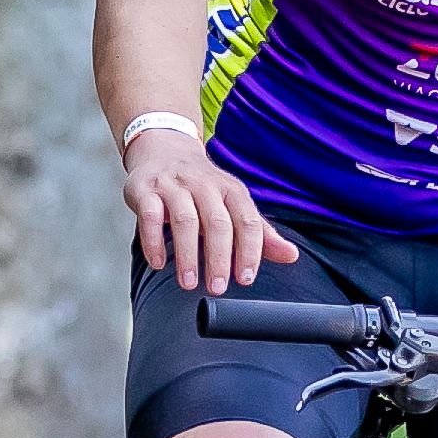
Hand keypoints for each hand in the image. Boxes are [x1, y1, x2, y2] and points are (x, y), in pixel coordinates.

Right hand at [125, 129, 300, 292]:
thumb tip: (291, 255)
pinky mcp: (146, 190)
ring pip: (185, 220)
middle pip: (217, 222)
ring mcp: (174, 186)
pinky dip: (153, 241)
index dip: (250, 251)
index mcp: (232, 190)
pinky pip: (149, 216)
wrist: (163, 150)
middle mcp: (205, 185)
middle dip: (219, 258)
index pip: (247, 221)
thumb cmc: (203, 188)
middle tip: (218, 288)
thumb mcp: (235, 205)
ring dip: (187, 255)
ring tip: (189, 282)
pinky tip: (158, 263)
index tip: (245, 278)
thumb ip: (260, 233)